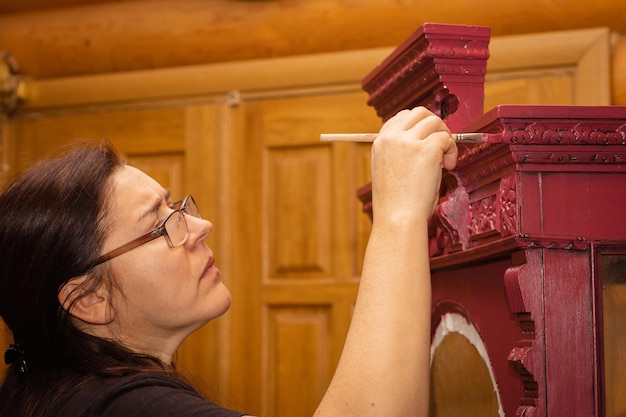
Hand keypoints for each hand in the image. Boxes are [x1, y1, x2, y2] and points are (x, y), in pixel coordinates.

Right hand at [370, 107, 457, 223]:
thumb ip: (401, 152)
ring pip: (435, 122)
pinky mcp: (427, 149)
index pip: (402, 117)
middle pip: (420, 113)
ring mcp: (409, 142)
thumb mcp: (390, 170)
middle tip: (441, 146)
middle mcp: (392, 137)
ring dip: (445, 138)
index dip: (419, 126)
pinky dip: (452, 151)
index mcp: (380, 142)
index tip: (427, 140)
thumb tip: (427, 141)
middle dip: (435, 126)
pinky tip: (449, 167)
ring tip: (445, 160)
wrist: (398, 218)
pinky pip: (447, 139)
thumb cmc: (396, 203)